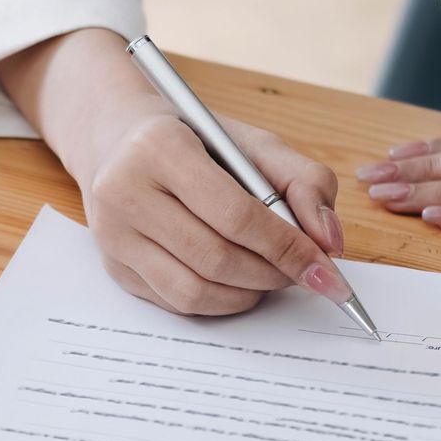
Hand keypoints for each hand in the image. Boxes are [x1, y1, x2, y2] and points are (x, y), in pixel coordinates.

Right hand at [0, 27, 353, 316]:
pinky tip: (238, 283)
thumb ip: (304, 182)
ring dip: (248, 294)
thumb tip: (329, 242)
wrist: (117, 138)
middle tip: (302, 272)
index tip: (326, 270)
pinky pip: (175, 302)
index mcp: (158, 146)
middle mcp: (123, 190)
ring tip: (271, 276)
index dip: (288, 249)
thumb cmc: (194, 140)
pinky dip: (219, 301)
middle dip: (273, 274)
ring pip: (193, 290)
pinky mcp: (111, 264)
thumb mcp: (254, 143)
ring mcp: (112, 232)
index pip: (235, 215)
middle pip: (215, 258)